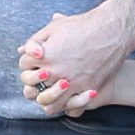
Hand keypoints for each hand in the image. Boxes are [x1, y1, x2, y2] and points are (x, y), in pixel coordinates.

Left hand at [17, 0, 134, 113]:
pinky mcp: (85, 91)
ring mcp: (70, 85)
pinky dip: (67, 105)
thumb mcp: (55, 27)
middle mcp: (54, 73)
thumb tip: (23, 50)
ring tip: (52, 92)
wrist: (111, 32)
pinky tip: (68, 97)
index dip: (28, 62)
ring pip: (48, 103)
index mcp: (43, 57)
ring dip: (47, 99)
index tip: (37, 59)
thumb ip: (36, 40)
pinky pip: (70, 108)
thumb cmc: (83, 26)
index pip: (24, 65)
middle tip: (43, 76)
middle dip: (34, 82)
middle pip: (31, 88)